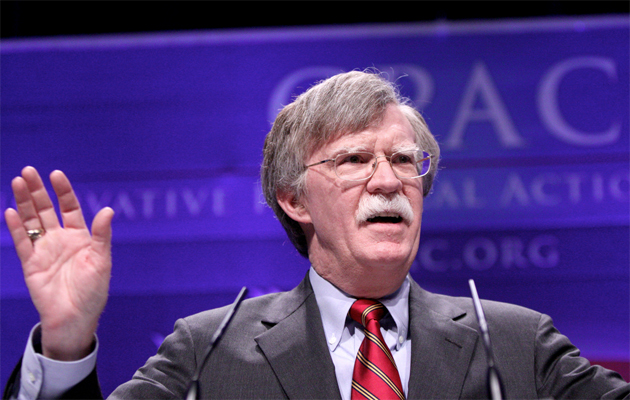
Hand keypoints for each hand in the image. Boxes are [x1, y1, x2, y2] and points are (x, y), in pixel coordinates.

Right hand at [4, 167, 113, 360]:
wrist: (74, 319)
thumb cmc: (93, 292)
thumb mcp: (101, 261)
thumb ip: (101, 235)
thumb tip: (108, 210)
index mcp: (80, 237)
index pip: (69, 207)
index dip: (63, 191)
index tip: (55, 174)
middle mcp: (60, 240)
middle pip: (46, 209)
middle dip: (37, 191)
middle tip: (28, 171)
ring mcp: (44, 250)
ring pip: (31, 221)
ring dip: (23, 203)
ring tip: (17, 182)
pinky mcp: (31, 264)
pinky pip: (21, 242)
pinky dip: (15, 227)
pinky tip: (10, 211)